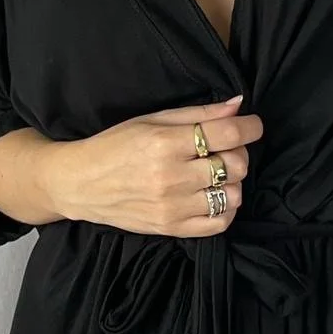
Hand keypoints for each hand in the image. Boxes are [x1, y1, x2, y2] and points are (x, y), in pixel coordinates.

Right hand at [49, 94, 262, 235]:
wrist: (80, 184)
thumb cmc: (115, 146)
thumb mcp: (152, 119)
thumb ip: (197, 114)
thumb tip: (238, 105)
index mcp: (165, 143)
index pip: (227, 134)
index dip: (250, 127)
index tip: (253, 125)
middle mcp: (171, 176)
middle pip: (236, 165)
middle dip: (239, 153)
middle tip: (225, 149)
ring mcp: (173, 206)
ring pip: (233, 195)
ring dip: (232, 182)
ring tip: (214, 174)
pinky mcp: (171, 228)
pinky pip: (219, 224)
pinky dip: (225, 209)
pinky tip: (212, 196)